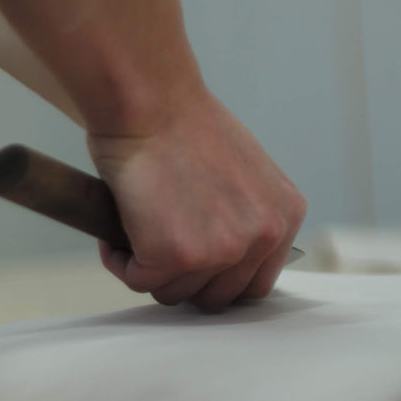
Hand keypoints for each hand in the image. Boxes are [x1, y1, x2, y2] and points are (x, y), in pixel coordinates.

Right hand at [88, 84, 305, 311]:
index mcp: (284, 216)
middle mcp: (262, 237)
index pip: (255, 284)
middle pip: (217, 298)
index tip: (190, 267)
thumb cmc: (180, 122)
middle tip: (155, 249)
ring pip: (175, 293)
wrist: (149, 102)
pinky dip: (119, 261)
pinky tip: (115, 231)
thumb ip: (242, 214)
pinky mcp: (175, 256)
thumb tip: (218, 253)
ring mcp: (221, 251)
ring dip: (148, 269)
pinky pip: (138, 281)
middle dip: (182, 279)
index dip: (216, 279)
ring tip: (134, 230)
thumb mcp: (241, 172)